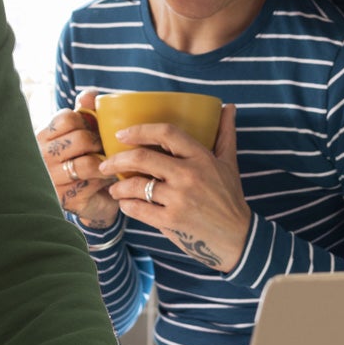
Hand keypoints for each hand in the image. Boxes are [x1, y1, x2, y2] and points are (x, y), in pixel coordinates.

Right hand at [36, 88, 118, 227]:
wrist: (87, 201)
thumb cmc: (82, 160)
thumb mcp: (80, 133)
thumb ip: (84, 111)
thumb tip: (89, 96)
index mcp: (43, 136)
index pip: (68, 118)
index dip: (88, 122)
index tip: (95, 130)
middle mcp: (43, 157)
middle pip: (82, 139)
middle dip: (101, 143)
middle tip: (108, 149)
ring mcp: (52, 179)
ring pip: (90, 162)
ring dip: (107, 162)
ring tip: (110, 164)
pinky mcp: (66, 198)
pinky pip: (95, 183)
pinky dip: (107, 180)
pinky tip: (109, 181)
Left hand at [99, 103, 250, 271]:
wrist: (237, 237)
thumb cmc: (230, 198)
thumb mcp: (230, 163)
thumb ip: (225, 134)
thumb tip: (229, 106)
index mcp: (201, 157)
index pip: (166, 133)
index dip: (140, 130)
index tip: (121, 134)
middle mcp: (189, 175)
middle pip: (142, 158)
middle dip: (117, 160)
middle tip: (105, 164)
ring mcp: (179, 199)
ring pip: (136, 185)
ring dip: (118, 186)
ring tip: (114, 188)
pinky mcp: (172, 221)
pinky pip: (139, 209)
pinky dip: (127, 205)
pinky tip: (125, 204)